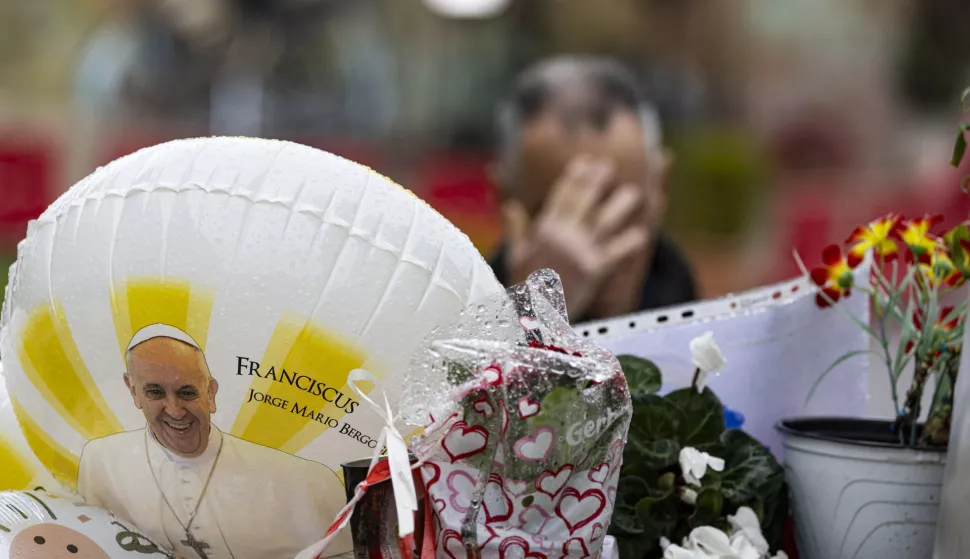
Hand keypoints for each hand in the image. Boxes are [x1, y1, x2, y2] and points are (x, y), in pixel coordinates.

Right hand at [502, 156, 648, 319]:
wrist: (533, 318)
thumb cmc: (524, 286)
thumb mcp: (516, 256)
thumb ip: (517, 229)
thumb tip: (511, 206)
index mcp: (544, 231)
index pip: (561, 197)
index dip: (575, 178)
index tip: (586, 163)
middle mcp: (563, 238)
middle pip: (583, 203)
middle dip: (596, 183)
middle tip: (608, 167)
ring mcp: (579, 253)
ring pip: (604, 223)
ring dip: (620, 207)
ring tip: (634, 193)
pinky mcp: (594, 271)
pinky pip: (615, 253)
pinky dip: (629, 244)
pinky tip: (642, 235)